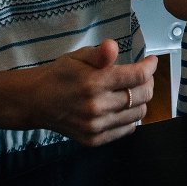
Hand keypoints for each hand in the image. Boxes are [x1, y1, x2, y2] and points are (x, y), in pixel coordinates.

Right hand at [30, 39, 157, 146]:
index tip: (151, 61)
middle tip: (143, 76)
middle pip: (143, 95)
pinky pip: (126, 129)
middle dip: (148, 82)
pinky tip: (123, 107)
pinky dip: (130, 117)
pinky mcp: (94, 140)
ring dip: (141, 100)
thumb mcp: (78, 57)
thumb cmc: (60, 75)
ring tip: (133, 90)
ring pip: (138, 113)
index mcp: (94, 82)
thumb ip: (99, 53)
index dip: (150, 67)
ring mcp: (96, 126)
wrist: (35, 101)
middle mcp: (97, 107)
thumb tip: (113, 46)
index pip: (137, 76)